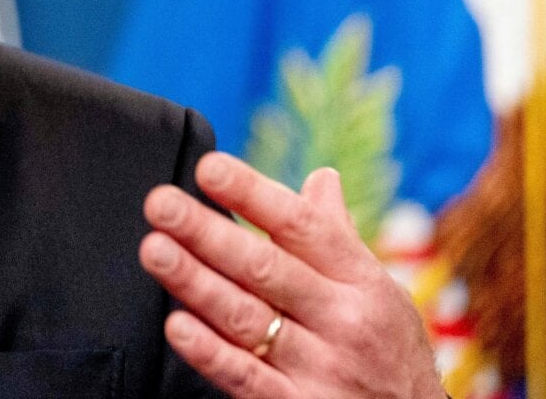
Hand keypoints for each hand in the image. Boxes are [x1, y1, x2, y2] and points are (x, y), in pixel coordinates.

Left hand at [139, 152, 443, 398]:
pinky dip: (210, 352)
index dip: (252, 194)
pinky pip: (246, 378)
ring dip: (196, 283)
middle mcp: (343, 319)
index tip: (208, 167)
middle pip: (265, 267)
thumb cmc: (390, 351)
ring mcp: (322, 367)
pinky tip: (177, 327)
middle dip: (208, 232)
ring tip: (155, 250)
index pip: (302, 226)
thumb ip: (338, 238)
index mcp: (361, 279)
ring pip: (247, 318)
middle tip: (161, 203)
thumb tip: (321, 177)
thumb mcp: (380, 291)